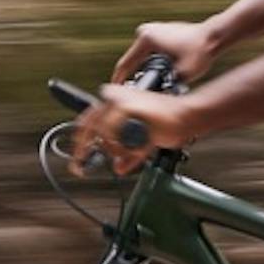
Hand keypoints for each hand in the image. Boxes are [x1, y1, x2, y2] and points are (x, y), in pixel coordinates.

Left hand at [72, 84, 196, 176]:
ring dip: (116, 150)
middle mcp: (114, 95)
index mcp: (115, 98)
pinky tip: (137, 145)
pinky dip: (124, 147)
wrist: (187, 115)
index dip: (79, 141)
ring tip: (132, 150)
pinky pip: (115, 135)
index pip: (87, 120)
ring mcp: (120, 100)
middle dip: (80, 150)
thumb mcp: (141, 139)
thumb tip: (118, 168)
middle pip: (87, 126)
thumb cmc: (168, 122)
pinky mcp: (128, 108)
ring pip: (102, 135)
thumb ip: (128, 152)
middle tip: (77, 167)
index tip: (76, 159)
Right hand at [114, 20, 218, 85]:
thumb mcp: (182, 74)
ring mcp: (154, 29)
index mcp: (147, 39)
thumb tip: (154, 99)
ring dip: (143, 69)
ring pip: (142, 56)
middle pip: (133, 60)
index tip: (115, 91)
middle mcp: (147, 31)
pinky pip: (151, 51)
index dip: (119, 79)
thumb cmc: (201, 51)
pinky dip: (152, 62)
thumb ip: (167, 86)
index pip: (125, 63)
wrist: (215, 36)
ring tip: (143, 84)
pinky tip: (156, 73)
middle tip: (132, 92)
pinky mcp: (162, 31)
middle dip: (133, 75)